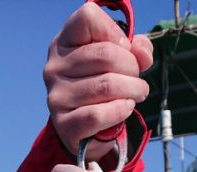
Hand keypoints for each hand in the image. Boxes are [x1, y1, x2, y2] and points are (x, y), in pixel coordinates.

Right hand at [43, 3, 152, 159]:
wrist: (85, 130)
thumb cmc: (100, 87)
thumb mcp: (117, 61)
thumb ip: (134, 49)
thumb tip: (141, 52)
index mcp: (64, 43)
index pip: (87, 17)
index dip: (114, 31)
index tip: (123, 48)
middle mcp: (55, 67)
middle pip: (106, 55)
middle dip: (132, 67)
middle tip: (136, 79)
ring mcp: (57, 97)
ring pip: (107, 85)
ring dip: (133, 90)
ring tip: (136, 94)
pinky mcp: (64, 125)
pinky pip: (99, 115)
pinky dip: (121, 110)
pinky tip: (126, 108)